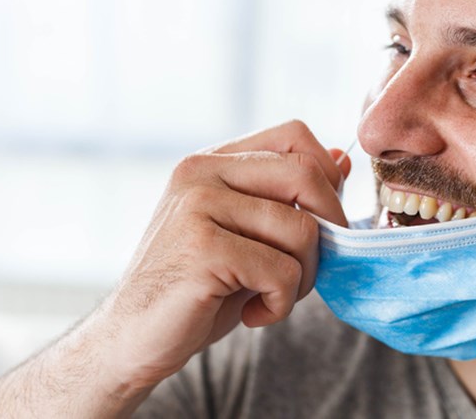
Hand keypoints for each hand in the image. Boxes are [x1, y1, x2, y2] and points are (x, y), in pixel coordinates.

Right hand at [95, 120, 350, 392]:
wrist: (134, 339)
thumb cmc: (199, 287)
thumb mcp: (248, 234)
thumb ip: (288, 197)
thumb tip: (342, 159)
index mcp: (213, 162)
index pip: (293, 135)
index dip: (328, 176)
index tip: (325, 222)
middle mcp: (202, 172)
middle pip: (306, 174)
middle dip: (330, 228)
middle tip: (310, 268)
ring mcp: (198, 206)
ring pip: (302, 229)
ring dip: (303, 277)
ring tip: (272, 296)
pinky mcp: (201, 248)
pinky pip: (281, 270)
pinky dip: (280, 303)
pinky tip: (253, 314)